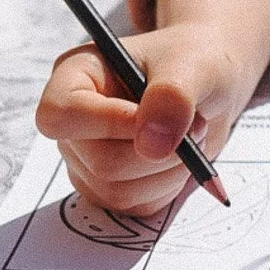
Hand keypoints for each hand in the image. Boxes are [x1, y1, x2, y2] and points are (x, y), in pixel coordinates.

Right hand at [35, 0, 269, 214]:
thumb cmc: (193, 63)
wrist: (209, 84)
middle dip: (162, 150)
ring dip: (171, 169)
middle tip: (195, 123)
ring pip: (120, 191)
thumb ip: (172, 96)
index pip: (60, 114)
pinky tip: (180, 157)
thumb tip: (152, 145)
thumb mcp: (192, 65)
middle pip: (102, 162)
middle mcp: (74, 124)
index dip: (109, 122)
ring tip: (190, 135)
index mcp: (75, 76)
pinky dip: (171, 186)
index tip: (154, 116)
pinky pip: (139, 205)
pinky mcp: (110, 190)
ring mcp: (87, 161)